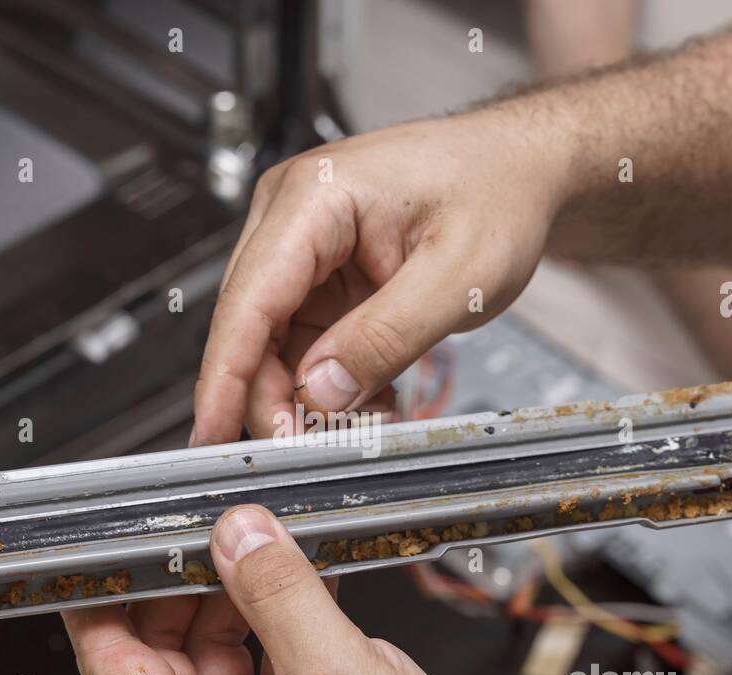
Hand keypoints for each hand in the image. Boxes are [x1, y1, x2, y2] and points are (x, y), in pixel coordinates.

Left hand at [64, 505, 565, 674]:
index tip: (101, 546)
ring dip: (237, 598)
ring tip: (264, 549)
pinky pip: (261, 666)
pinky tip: (301, 585)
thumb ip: (279, 594)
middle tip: (209, 528)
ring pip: (215, 652)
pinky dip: (275, 623)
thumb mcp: (336, 674)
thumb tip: (238, 536)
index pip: (109, 662)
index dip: (99, 596)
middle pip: (162, 649)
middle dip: (185, 583)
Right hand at [191, 108, 566, 443]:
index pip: (248, 300)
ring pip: (273, 346)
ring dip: (308, 398)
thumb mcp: (458, 276)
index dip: (224, 376)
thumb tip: (320, 392)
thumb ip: (387, 338)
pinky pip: (304, 345)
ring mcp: (302, 249)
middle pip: (250, 329)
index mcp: (314, 197)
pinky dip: (330, 385)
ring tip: (364, 425)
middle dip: (275, 398)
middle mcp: (291, 218)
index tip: (211, 435)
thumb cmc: (496, 190)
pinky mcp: (320, 276)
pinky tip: (369, 404)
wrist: (520, 168)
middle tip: (314, 449)